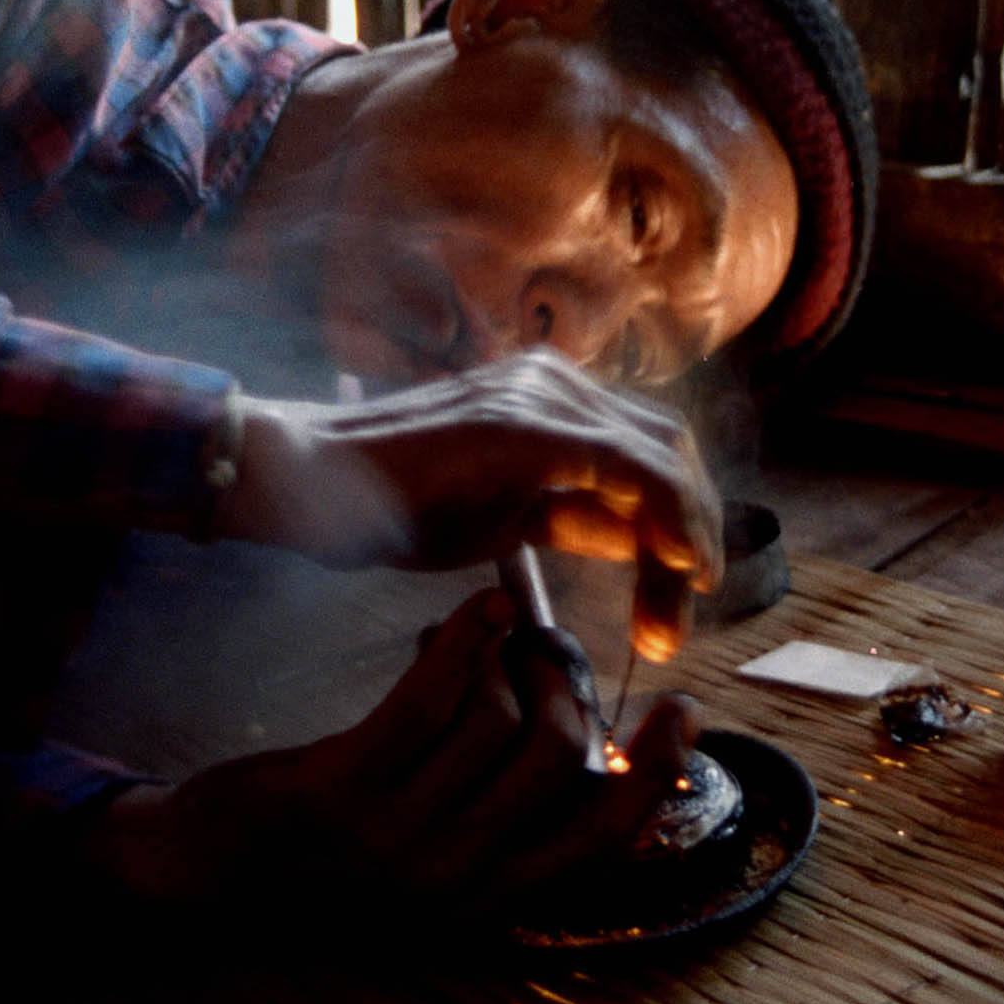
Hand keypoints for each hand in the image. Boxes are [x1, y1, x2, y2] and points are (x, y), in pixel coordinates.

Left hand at [86, 590, 700, 919]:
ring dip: (507, 657)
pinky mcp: (342, 789)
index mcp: (491, 897)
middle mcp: (453, 880)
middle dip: (566, 684)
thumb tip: (604, 750)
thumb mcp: (441, 855)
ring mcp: (395, 839)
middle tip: (547, 650)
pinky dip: (469, 636)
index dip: (655, 770)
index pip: (605, 836)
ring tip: (492, 639)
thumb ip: (515, 814)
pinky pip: (435, 693)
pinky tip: (476, 611)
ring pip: (498, 716)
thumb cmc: (342, 848)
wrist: (214, 871)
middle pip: (559, 756)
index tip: (683, 708)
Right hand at [215, 347, 720, 659]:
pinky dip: (671, 515)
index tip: (690, 585)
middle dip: (693, 535)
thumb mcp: (508, 516)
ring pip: (662, 459)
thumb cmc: (396, 504)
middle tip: (683, 613)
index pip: (651, 450)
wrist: (309, 484)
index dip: (686, 517)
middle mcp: (558, 384)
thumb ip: (576, 516)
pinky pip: (631, 466)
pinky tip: (679, 566)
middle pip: (669, 451)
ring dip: (686, 541)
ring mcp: (543, 397)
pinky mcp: (526, 428)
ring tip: (672, 618)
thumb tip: (639, 540)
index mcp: (555, 398)